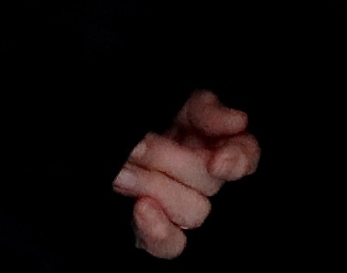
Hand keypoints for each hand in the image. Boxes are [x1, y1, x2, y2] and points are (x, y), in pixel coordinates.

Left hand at [113, 89, 260, 258]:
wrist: (100, 142)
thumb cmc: (142, 119)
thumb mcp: (176, 101)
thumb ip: (206, 110)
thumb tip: (238, 122)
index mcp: (215, 144)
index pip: (245, 156)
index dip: (237, 160)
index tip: (217, 161)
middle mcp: (204, 180)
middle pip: (211, 185)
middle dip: (171, 164)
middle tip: (138, 146)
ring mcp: (180, 208)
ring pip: (194, 213)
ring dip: (157, 189)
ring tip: (124, 172)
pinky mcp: (155, 233)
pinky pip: (170, 246)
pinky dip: (159, 231)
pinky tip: (141, 208)